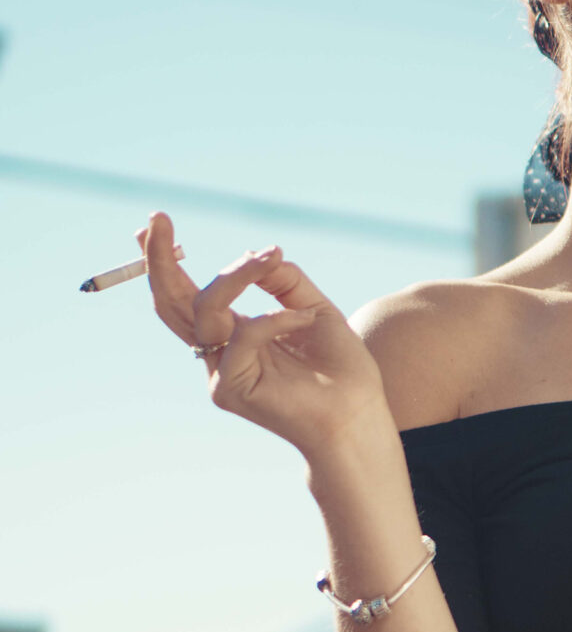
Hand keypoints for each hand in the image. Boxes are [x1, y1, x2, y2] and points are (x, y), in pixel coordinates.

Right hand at [137, 210, 388, 458]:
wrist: (357, 412)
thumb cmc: (339, 366)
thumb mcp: (311, 307)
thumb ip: (282, 280)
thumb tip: (256, 252)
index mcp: (232, 332)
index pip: (186, 293)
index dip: (164, 261)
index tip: (154, 223)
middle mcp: (218, 351)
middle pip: (171, 301)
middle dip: (159, 258)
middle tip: (157, 219)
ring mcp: (220, 371)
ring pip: (205, 308)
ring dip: (237, 275)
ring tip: (270, 257)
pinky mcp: (230, 389)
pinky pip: (244, 334)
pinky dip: (275, 318)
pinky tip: (304, 320)